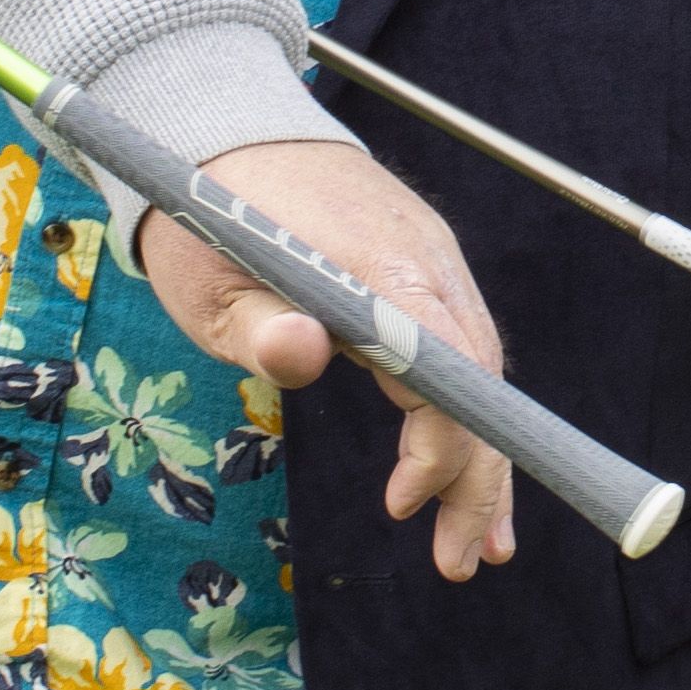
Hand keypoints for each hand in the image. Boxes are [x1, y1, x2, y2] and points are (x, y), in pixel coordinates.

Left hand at [139, 137, 515, 582]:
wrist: (226, 127)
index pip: (446, 367)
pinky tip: (458, 470)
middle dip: (479, 477)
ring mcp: (431, 261)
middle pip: (479, 381)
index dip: (442, 444)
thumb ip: (258, 323)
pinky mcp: (423, 267)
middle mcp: (425, 262)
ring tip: (475, 542)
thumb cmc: (208, 213)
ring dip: (481, 458)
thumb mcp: (210, 279)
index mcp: (379, 266)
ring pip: (479, 371)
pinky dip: (466, 414)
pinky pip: (461, 350)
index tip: (404, 504)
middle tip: (462, 562)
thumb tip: (303, 353)